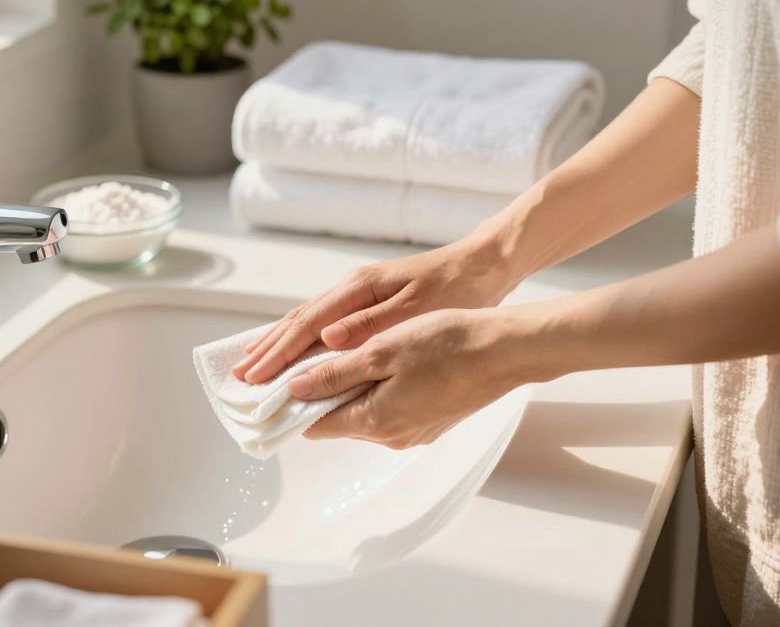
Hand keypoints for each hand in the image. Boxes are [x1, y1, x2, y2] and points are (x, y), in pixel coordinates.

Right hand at [233, 239, 518, 382]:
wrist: (484, 265)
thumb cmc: (456, 288)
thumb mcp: (416, 311)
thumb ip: (370, 325)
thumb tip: (326, 338)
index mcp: (359, 289)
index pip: (307, 324)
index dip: (278, 352)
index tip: (255, 376)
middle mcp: (352, 288)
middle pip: (298, 320)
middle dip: (268, 349)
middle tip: (240, 376)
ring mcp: (359, 293)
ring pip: (308, 320)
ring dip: (280, 344)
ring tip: (256, 364)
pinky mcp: (369, 301)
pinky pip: (324, 323)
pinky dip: (303, 339)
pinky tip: (298, 352)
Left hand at [292, 308, 535, 447]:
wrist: (505, 351)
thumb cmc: (447, 344)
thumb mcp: (382, 350)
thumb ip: (336, 374)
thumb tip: (295, 390)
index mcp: (376, 421)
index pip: (315, 425)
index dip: (291, 404)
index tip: (274, 383)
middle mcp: (392, 437)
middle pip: (337, 419)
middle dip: (318, 394)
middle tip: (303, 359)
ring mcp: (414, 432)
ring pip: (363, 413)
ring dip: (347, 389)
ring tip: (340, 355)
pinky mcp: (430, 421)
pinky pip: (388, 409)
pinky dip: (374, 390)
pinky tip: (378, 362)